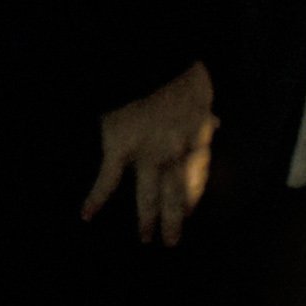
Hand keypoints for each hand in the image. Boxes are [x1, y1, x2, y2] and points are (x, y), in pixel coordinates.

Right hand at [85, 61, 216, 246]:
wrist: (154, 62)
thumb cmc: (180, 73)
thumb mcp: (202, 93)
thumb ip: (206, 113)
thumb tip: (218, 122)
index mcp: (194, 139)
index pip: (196, 176)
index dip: (192, 197)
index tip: (189, 212)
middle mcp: (174, 155)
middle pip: (175, 194)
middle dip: (173, 220)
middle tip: (171, 242)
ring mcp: (147, 155)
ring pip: (148, 195)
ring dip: (146, 219)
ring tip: (145, 239)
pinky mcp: (120, 149)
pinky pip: (108, 179)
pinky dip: (96, 197)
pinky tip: (87, 215)